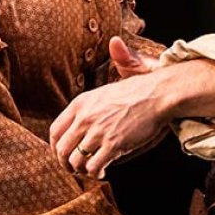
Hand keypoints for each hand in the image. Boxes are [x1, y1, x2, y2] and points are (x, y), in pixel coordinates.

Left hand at [51, 38, 170, 175]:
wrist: (160, 94)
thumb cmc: (142, 87)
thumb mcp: (118, 75)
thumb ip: (112, 67)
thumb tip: (115, 42)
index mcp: (81, 103)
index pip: (55, 130)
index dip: (55, 147)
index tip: (63, 153)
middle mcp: (85, 117)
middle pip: (61, 149)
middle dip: (65, 163)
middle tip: (74, 168)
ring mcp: (98, 131)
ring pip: (75, 160)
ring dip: (81, 170)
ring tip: (90, 171)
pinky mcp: (113, 144)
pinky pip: (94, 166)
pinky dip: (96, 173)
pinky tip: (103, 172)